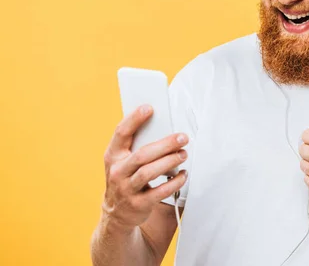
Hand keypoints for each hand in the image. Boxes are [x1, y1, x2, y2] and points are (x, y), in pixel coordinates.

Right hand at [101, 104, 188, 230]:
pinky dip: (175, 182)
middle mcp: (117, 172)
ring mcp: (127, 189)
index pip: (121, 133)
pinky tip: (183, 175)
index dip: (134, 119)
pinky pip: (160, 192)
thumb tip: (160, 124)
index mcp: (113, 156)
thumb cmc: (125, 178)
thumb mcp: (122, 161)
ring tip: (183, 154)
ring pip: (149, 172)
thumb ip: (135, 145)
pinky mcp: (139, 204)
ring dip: (170, 161)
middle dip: (165, 144)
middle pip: (142, 154)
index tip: (149, 108)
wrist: (117, 214)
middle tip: (183, 137)